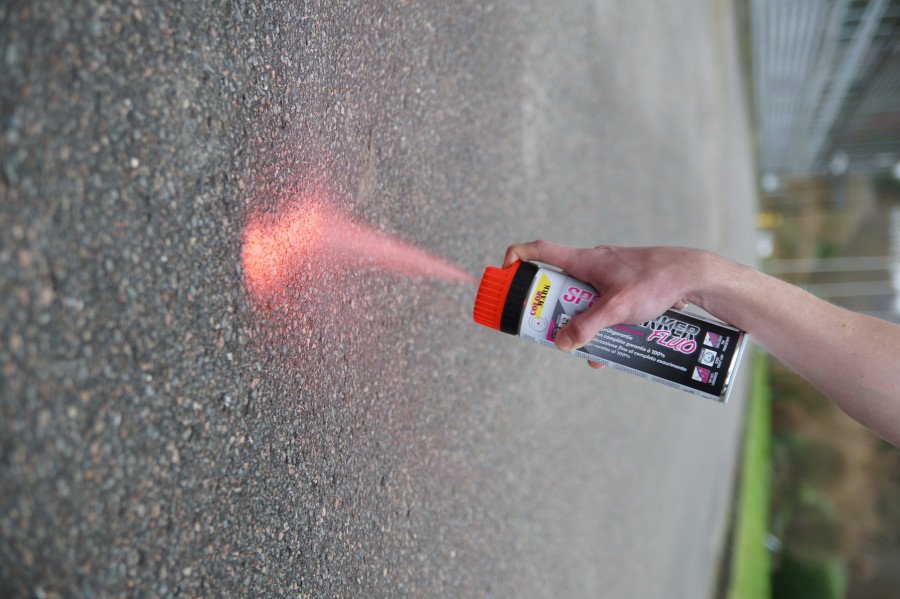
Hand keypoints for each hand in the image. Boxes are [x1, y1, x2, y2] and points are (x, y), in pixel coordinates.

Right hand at [503, 241, 710, 351]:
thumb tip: (562, 344)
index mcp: (584, 260)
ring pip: (583, 302)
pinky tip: (615, 348)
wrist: (694, 275)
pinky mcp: (625, 289)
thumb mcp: (617, 308)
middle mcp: (593, 265)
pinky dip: (603, 327)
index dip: (517, 258)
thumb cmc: (656, 281)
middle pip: (558, 286)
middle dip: (553, 311)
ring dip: (582, 325)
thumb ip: (587, 327)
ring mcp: (609, 277)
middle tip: (551, 332)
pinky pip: (604, 308)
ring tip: (592, 350)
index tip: (505, 275)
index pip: (539, 250)